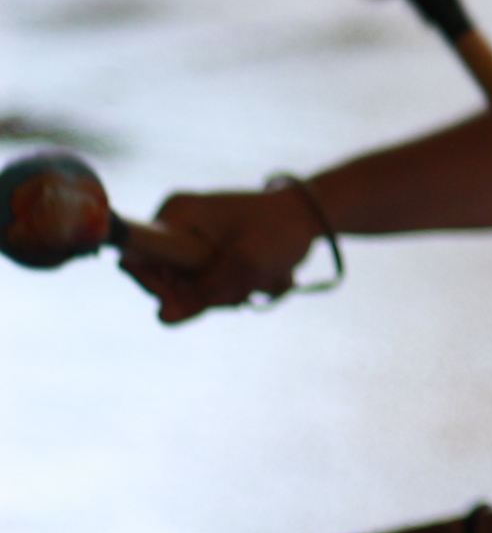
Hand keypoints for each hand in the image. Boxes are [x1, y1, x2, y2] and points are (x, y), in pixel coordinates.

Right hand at [119, 185, 318, 323]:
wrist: (313, 216)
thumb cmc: (281, 230)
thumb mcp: (245, 266)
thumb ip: (203, 293)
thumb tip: (162, 318)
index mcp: (175, 214)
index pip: (136, 260)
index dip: (157, 285)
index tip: (193, 289)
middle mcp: (175, 224)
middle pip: (162, 282)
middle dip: (202, 294)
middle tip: (242, 287)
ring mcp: (189, 239)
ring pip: (187, 290)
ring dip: (223, 294)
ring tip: (258, 280)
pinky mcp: (204, 253)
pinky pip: (205, 286)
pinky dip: (231, 290)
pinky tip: (258, 281)